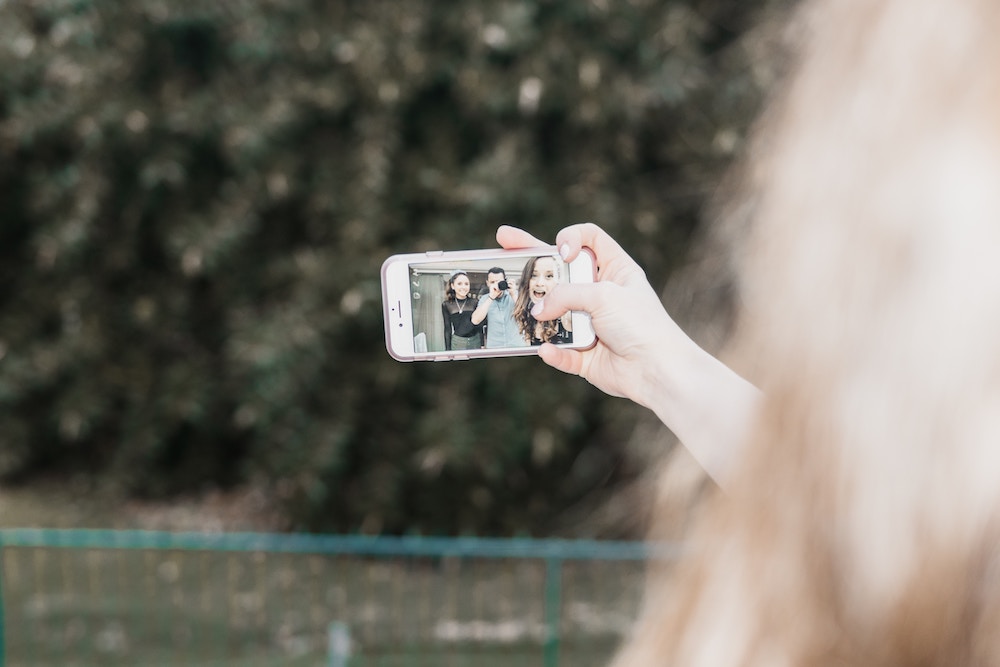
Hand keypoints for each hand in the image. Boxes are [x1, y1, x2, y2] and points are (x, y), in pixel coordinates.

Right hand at [495, 223, 683, 405]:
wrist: (658, 370)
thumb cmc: (640, 324)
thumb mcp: (603, 294)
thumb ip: (565, 295)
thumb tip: (538, 311)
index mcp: (615, 270)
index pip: (589, 238)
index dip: (570, 237)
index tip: (561, 251)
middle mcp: (601, 293)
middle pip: (560, 270)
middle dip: (531, 256)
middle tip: (503, 240)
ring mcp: (591, 324)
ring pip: (554, 314)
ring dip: (540, 314)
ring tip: (523, 312)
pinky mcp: (585, 354)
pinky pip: (560, 351)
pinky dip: (553, 352)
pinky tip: (546, 349)